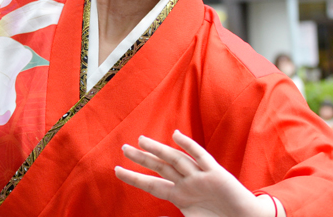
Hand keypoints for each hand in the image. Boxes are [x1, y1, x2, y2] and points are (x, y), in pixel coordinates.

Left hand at [115, 130, 282, 216]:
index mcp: (179, 196)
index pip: (151, 185)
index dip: (134, 178)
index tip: (117, 170)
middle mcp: (187, 183)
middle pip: (160, 167)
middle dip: (142, 158)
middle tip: (124, 148)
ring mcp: (200, 177)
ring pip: (176, 160)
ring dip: (159, 150)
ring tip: (141, 141)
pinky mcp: (216, 174)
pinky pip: (201, 157)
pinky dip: (189, 146)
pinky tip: (176, 136)